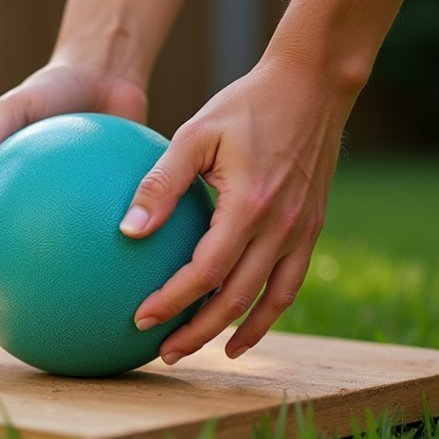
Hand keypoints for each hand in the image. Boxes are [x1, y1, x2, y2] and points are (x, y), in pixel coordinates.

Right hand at [0, 62, 148, 335]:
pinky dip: (90, 274)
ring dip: (31, 295)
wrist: (104, 75)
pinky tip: (105, 296)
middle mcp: (10, 200)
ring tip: (41, 327)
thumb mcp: (18, 104)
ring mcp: (46, 211)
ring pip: (34, 263)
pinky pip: (86, 249)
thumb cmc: (54, 85)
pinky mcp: (86, 213)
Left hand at [121, 57, 355, 363]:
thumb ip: (160, 183)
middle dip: (196, 332)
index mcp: (248, 205)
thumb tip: (126, 231)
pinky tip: (243, 329)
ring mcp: (300, 231)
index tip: (139, 319)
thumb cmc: (244, 104)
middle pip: (235, 299)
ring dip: (232, 332)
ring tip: (200, 351)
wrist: (313, 85)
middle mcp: (279, 226)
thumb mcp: (193, 133)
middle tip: (162, 352)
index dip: (172, 301)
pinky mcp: (311, 228)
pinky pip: (289, 284)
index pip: (205, 272)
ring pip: (266, 300)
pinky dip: (267, 313)